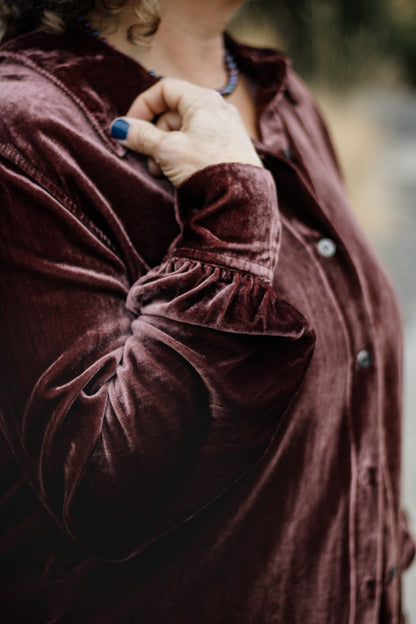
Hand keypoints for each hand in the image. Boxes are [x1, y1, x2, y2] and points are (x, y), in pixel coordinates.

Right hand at [111, 78, 261, 186]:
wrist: (240, 198)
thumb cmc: (206, 167)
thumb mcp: (167, 150)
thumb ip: (141, 136)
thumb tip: (119, 128)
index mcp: (203, 100)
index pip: (164, 89)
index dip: (142, 106)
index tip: (129, 128)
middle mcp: (217, 108)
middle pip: (172, 112)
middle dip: (154, 136)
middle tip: (147, 158)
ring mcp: (225, 128)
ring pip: (184, 131)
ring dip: (165, 149)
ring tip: (160, 171)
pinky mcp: (229, 148)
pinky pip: (198, 144)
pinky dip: (182, 155)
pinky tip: (177, 175)